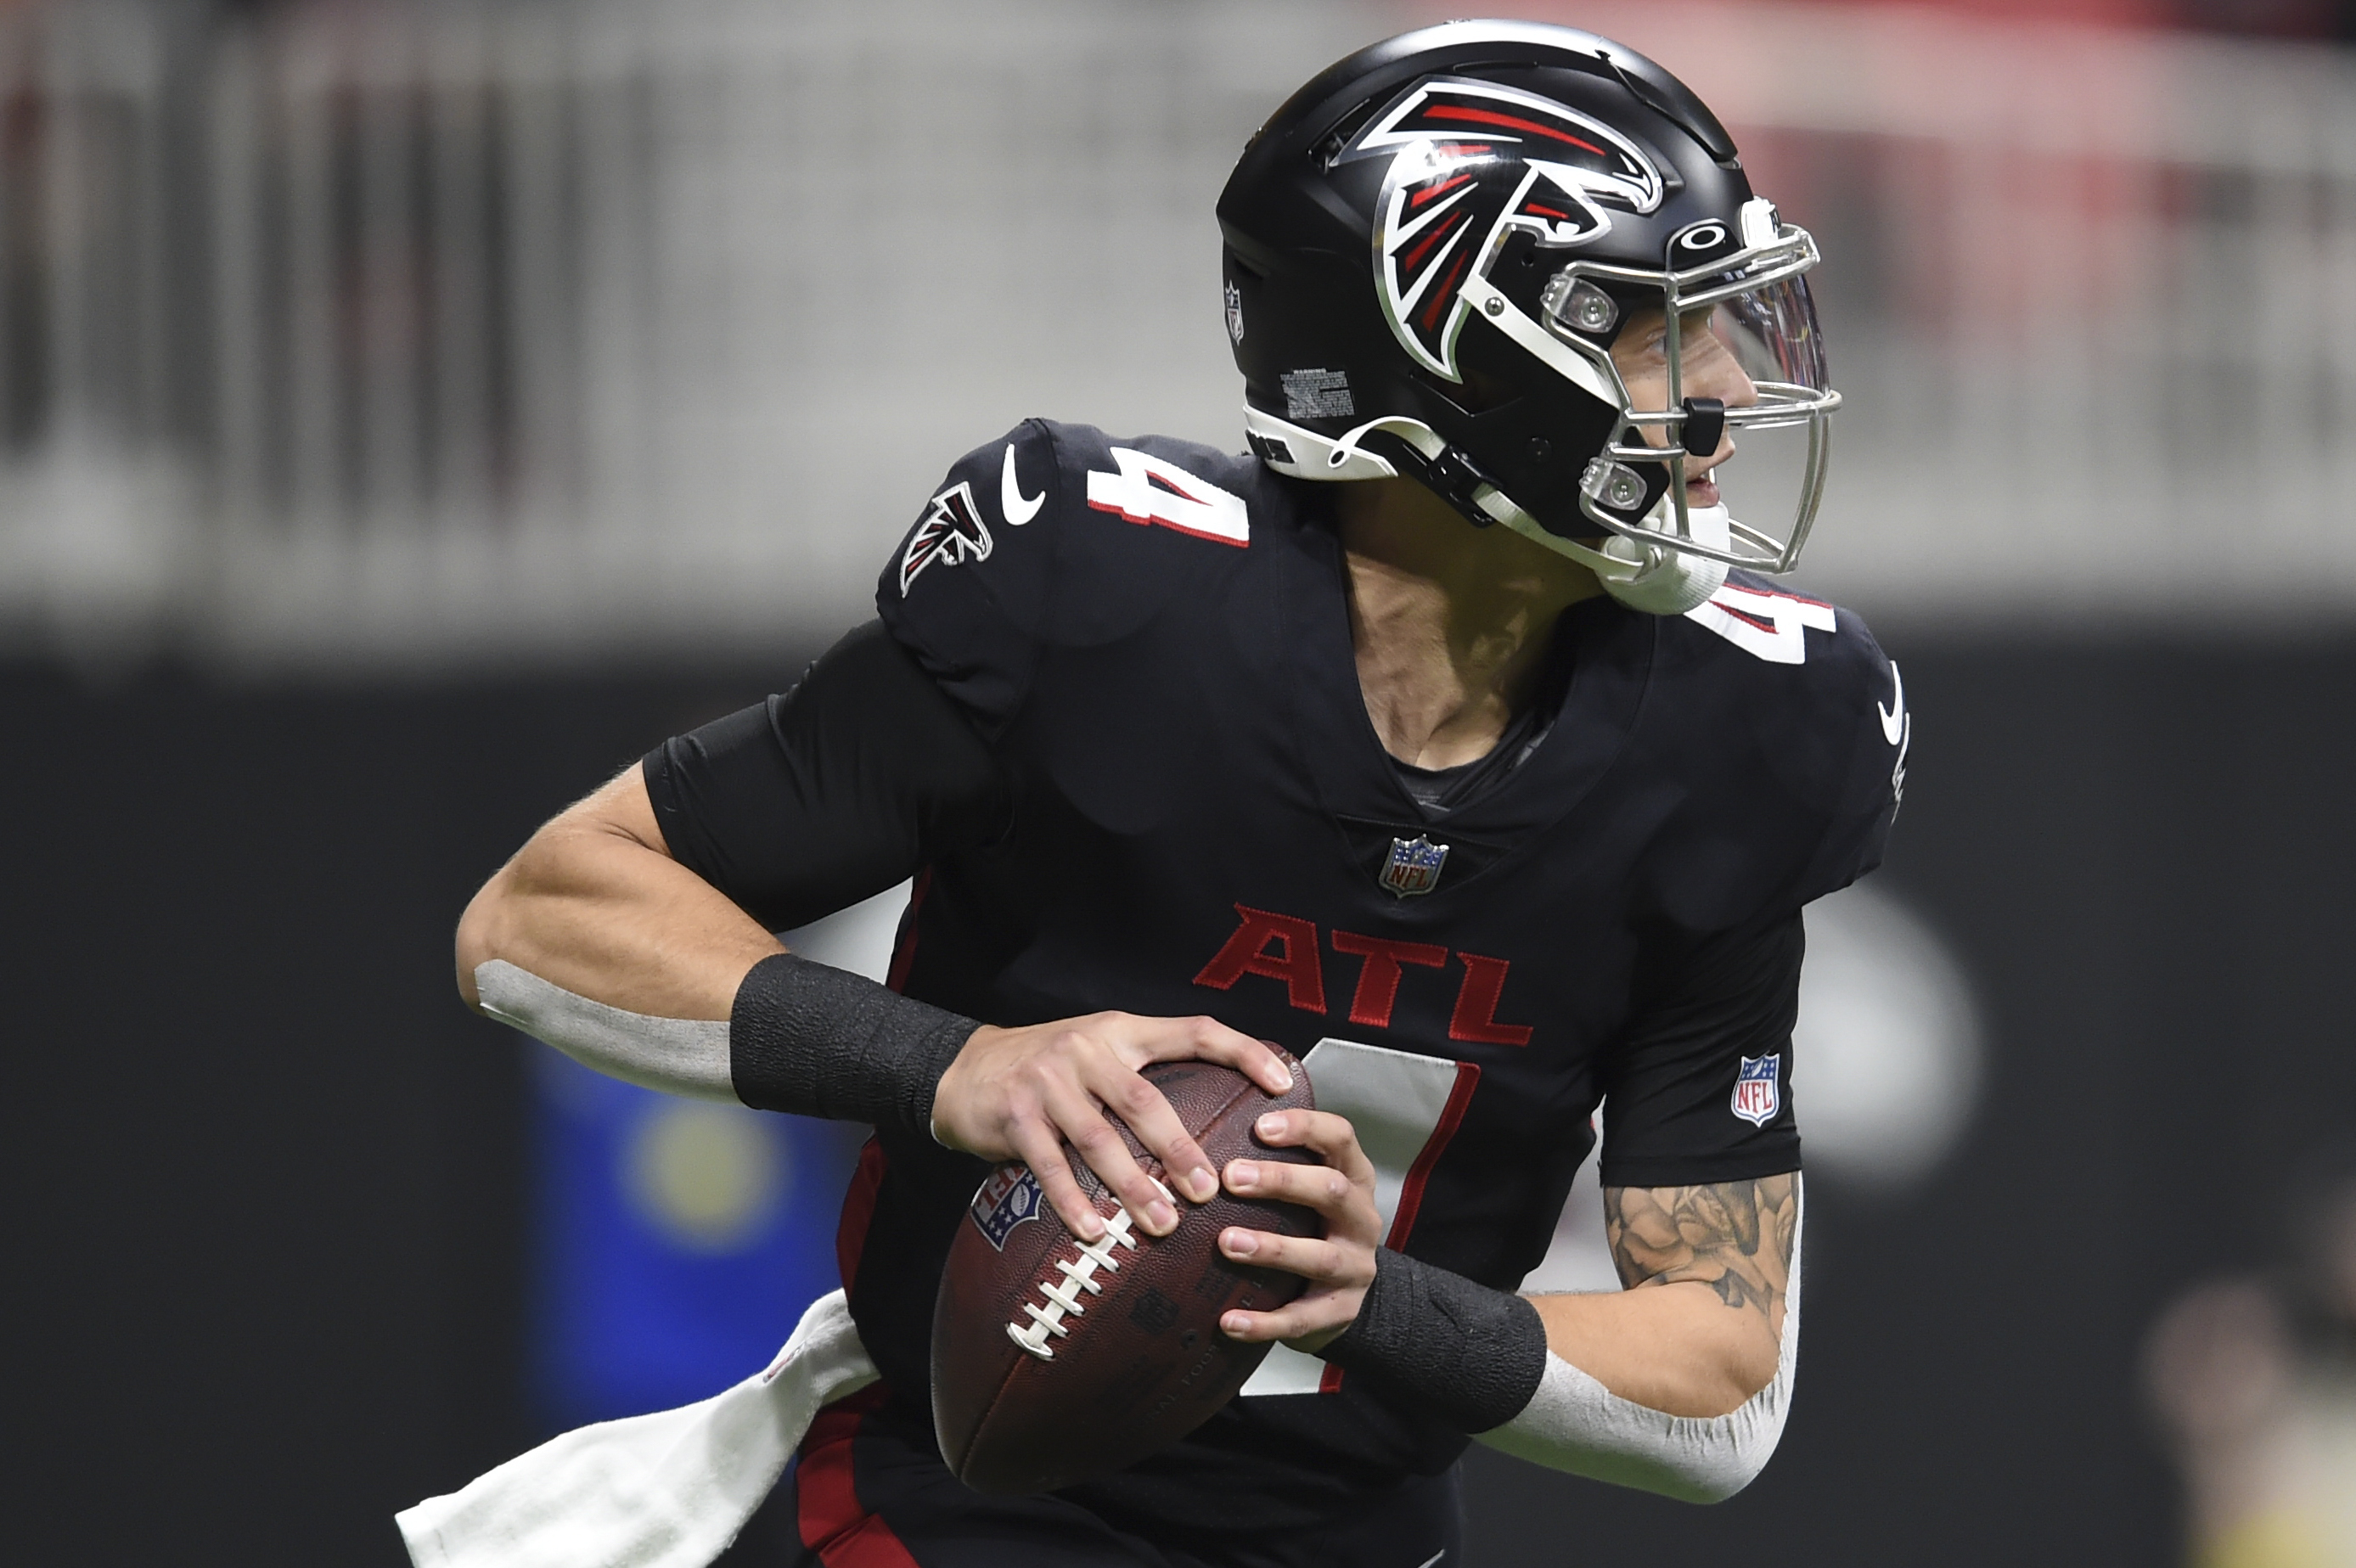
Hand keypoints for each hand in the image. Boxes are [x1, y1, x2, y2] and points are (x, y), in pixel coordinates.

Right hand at [930, 1011, 1294, 1243]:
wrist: (961, 1069)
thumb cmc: (1046, 1071)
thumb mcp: (1098, 1053)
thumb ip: (1145, 1077)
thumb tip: (1216, 1126)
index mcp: (1122, 1031)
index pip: (1194, 1031)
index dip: (1243, 1052)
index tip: (1284, 1085)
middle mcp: (1089, 1049)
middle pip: (1146, 1100)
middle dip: (1181, 1149)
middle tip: (1210, 1190)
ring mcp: (1048, 1081)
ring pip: (1100, 1138)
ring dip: (1133, 1185)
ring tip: (1162, 1223)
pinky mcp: (1015, 1115)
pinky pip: (1050, 1164)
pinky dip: (1073, 1201)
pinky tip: (1095, 1231)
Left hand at [1215, 1108, 1380, 1352]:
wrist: (1341, 1295)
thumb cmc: (1310, 1225)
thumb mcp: (1306, 1189)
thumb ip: (1275, 1159)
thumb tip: (1203, 1124)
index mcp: (1353, 1177)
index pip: (1340, 1137)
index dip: (1305, 1127)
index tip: (1260, 1126)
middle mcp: (1362, 1218)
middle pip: (1332, 1190)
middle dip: (1282, 1181)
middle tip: (1231, 1177)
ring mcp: (1357, 1267)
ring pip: (1320, 1256)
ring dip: (1273, 1248)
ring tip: (1227, 1242)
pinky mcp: (1342, 1311)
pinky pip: (1303, 1319)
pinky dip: (1265, 1323)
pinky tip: (1228, 1322)